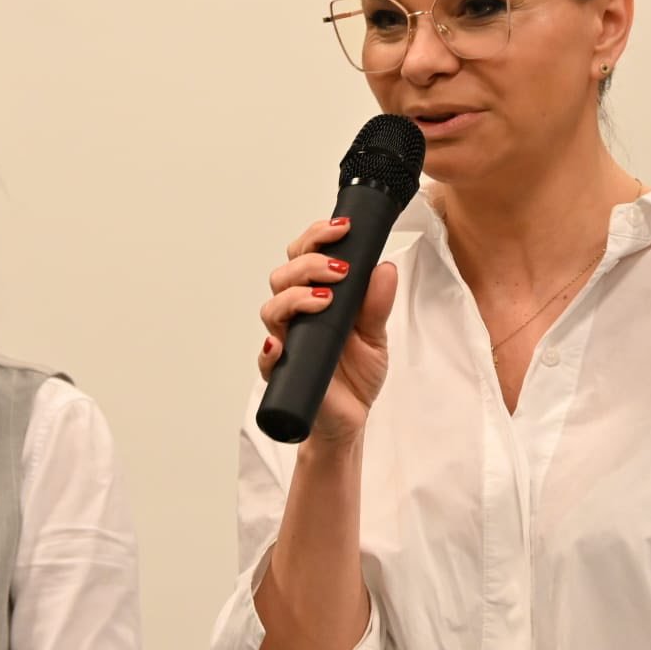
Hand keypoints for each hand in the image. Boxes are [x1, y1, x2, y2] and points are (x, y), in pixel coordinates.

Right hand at [256, 217, 397, 444]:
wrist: (349, 419)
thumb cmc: (355, 375)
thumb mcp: (375, 336)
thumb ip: (378, 304)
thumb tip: (384, 268)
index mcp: (316, 298)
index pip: (304, 256)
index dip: (316, 237)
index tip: (341, 230)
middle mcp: (296, 316)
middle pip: (283, 275)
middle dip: (308, 263)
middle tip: (339, 269)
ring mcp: (286, 341)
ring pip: (272, 308)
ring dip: (295, 297)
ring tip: (324, 300)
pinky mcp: (281, 372)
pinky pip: (265, 358)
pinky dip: (270, 349)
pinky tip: (281, 345)